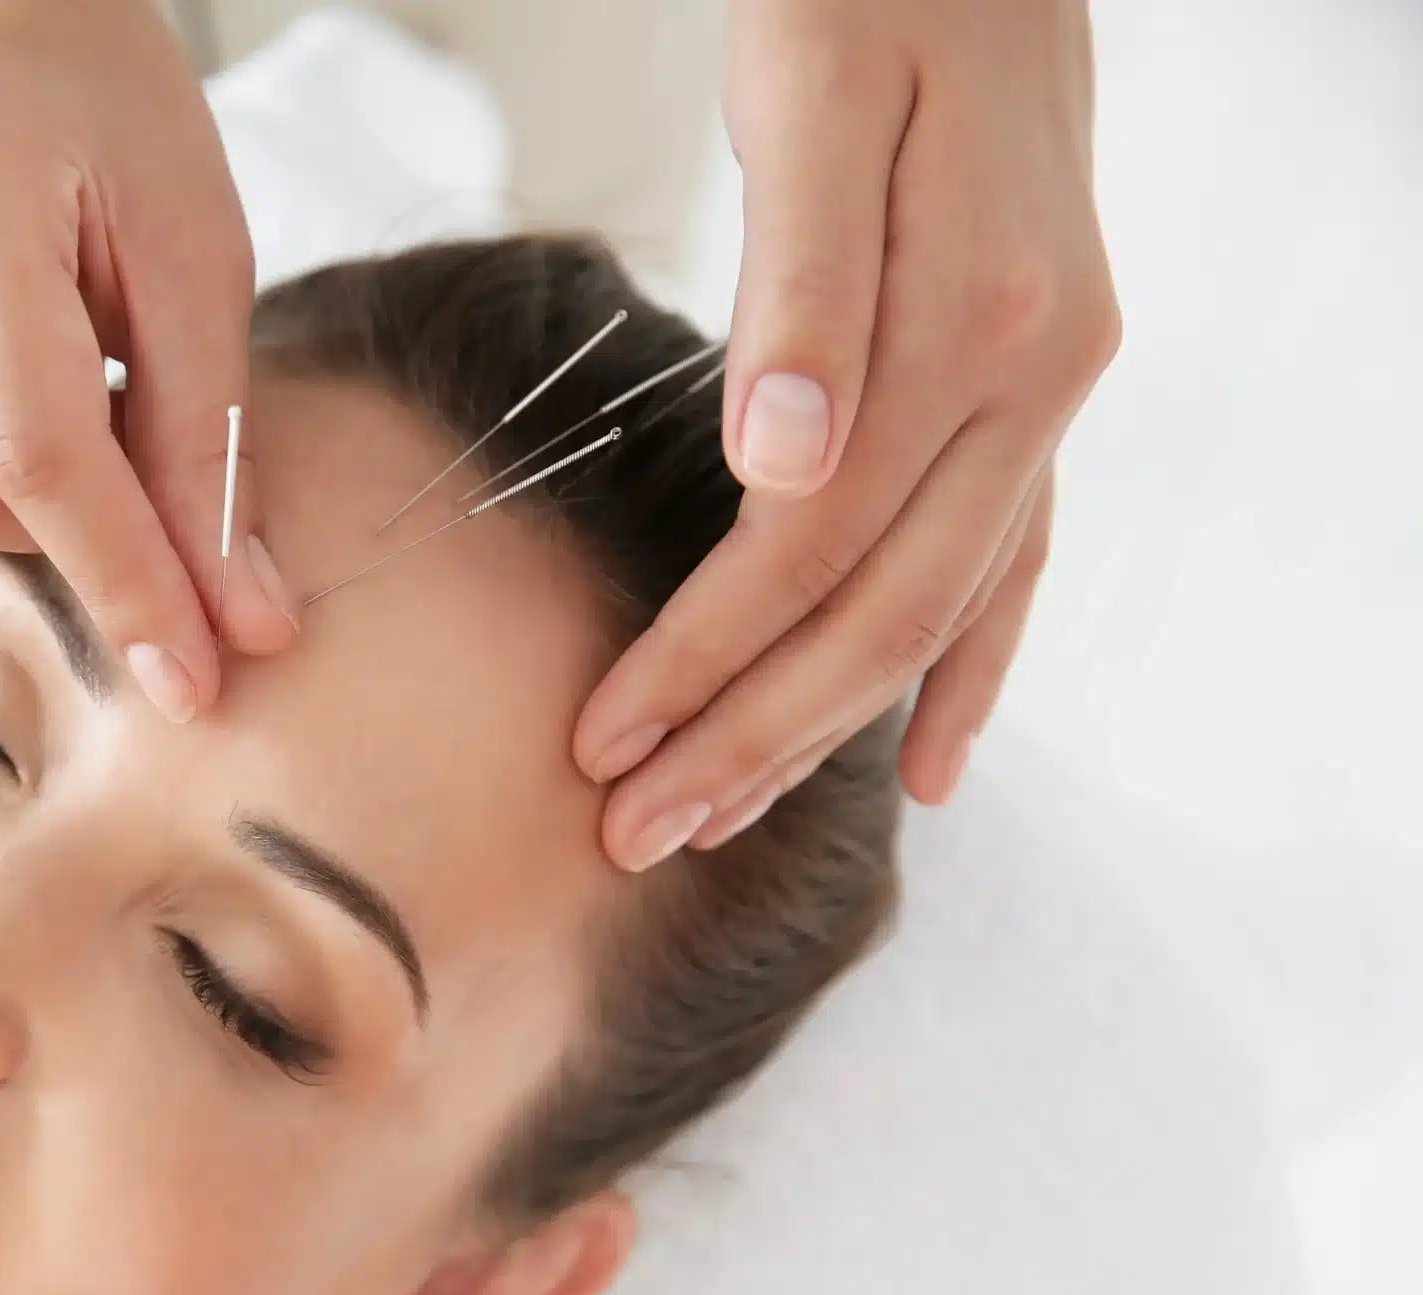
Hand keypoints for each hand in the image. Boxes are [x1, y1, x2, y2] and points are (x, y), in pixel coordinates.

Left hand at [571, 0, 1119, 869]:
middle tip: (630, 835)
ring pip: (937, 607)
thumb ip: (806, 286)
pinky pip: (1009, 559)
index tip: (601, 747)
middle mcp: (1039, 374)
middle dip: (749, 737)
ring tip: (717, 819)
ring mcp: (1052, 388)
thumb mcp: (813, 100)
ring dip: (824, 728)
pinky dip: (965, 666)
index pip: (813, 547)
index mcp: (978, 319)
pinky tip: (926, 761)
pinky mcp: (1037, 384)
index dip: (705, 660)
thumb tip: (782, 464)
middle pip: (879, 611)